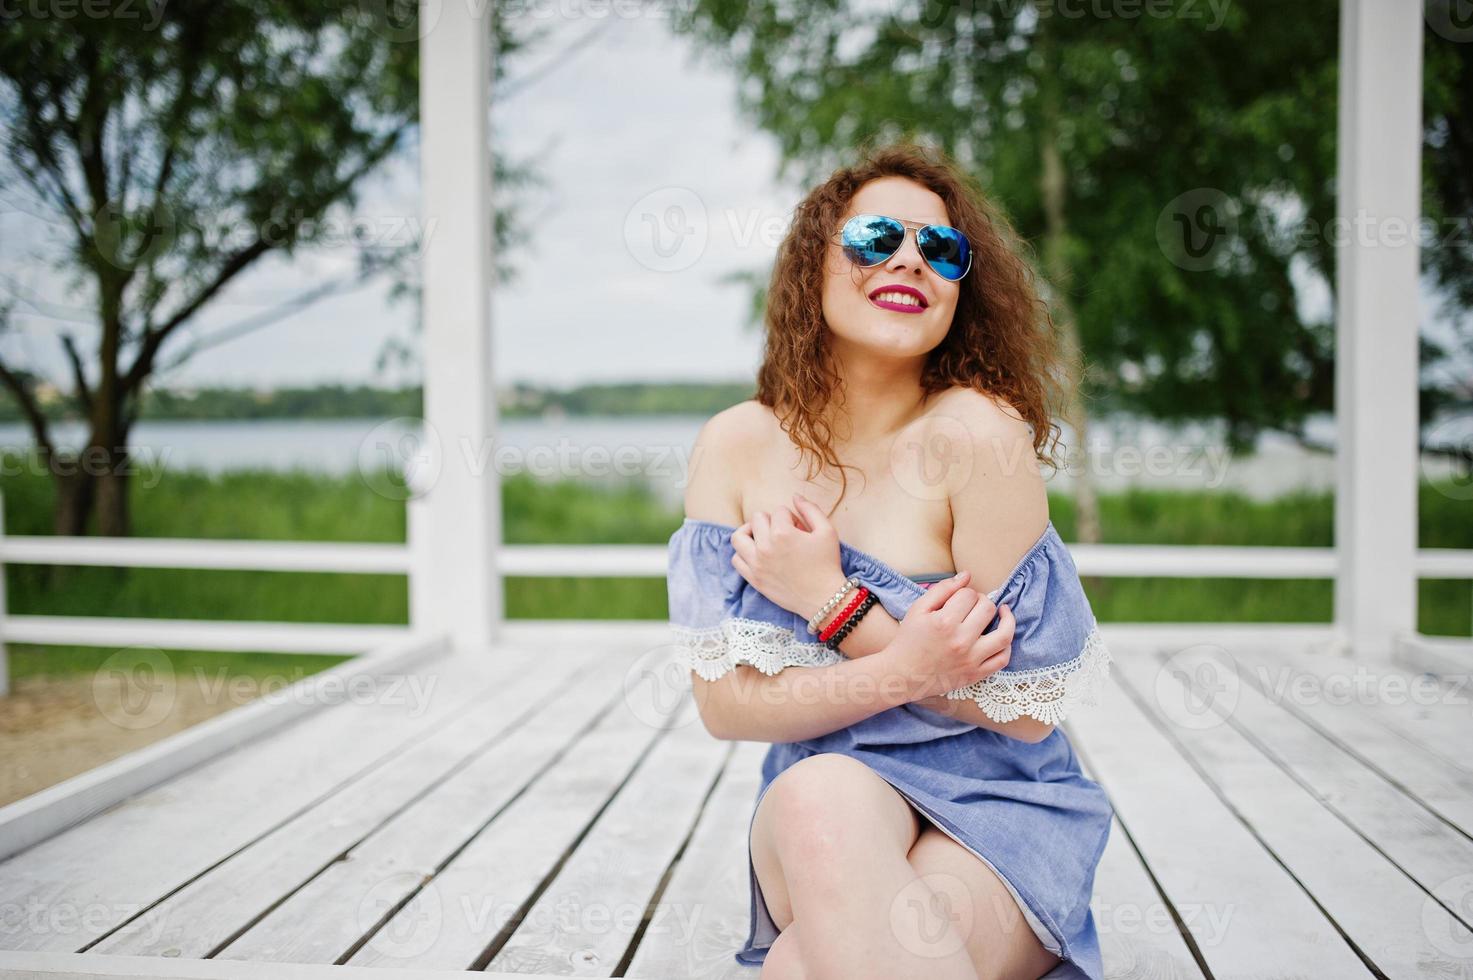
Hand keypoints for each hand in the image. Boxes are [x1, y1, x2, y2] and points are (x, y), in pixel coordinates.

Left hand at [729, 494, 847, 618]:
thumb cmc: (827, 564)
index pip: (779, 511)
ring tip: (763, 538)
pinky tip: (758, 555)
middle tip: (785, 534)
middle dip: (772, 522)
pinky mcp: (753, 579)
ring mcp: (756, 564)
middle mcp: (765, 547)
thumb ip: (810, 509)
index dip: (792, 517)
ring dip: (750, 533)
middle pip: (757, 519)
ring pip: (738, 537)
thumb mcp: (827, 531)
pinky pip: (736, 559)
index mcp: (783, 533)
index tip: (801, 530)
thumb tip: (795, 496)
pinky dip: (744, 553)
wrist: (824, 598)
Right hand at [883, 569, 1013, 700]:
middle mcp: (960, 641)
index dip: (965, 592)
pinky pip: (1002, 659)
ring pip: (1004, 634)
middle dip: (982, 601)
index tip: (959, 598)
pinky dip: (1007, 645)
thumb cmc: (909, 639)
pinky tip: (1000, 635)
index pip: (969, 595)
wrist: (902, 675)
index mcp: (944, 622)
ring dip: (1006, 619)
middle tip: (973, 605)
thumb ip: (943, 589)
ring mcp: (971, 660)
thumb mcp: (918, 609)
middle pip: (987, 609)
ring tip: (1002, 612)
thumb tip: (967, 575)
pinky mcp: (975, 674)